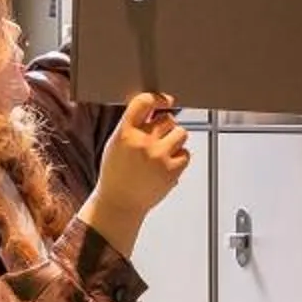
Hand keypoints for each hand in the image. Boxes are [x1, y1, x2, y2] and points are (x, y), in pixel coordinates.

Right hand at [81, 95, 189, 249]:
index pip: (144, 102)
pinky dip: (180, 158)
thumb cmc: (116, 174)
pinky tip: (166, 165)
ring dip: (175, 140)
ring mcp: (159, 157)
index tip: (164, 100)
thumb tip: (154, 107)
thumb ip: (133, 126)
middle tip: (157, 140)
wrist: (119, 203)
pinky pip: (186, 153)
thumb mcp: (115, 144)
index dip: (157, 98)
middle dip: (165, 126)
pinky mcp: (172, 170)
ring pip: (181, 132)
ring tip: (163, 152)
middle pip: (168, 119)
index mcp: (124, 133)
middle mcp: (142, 142)